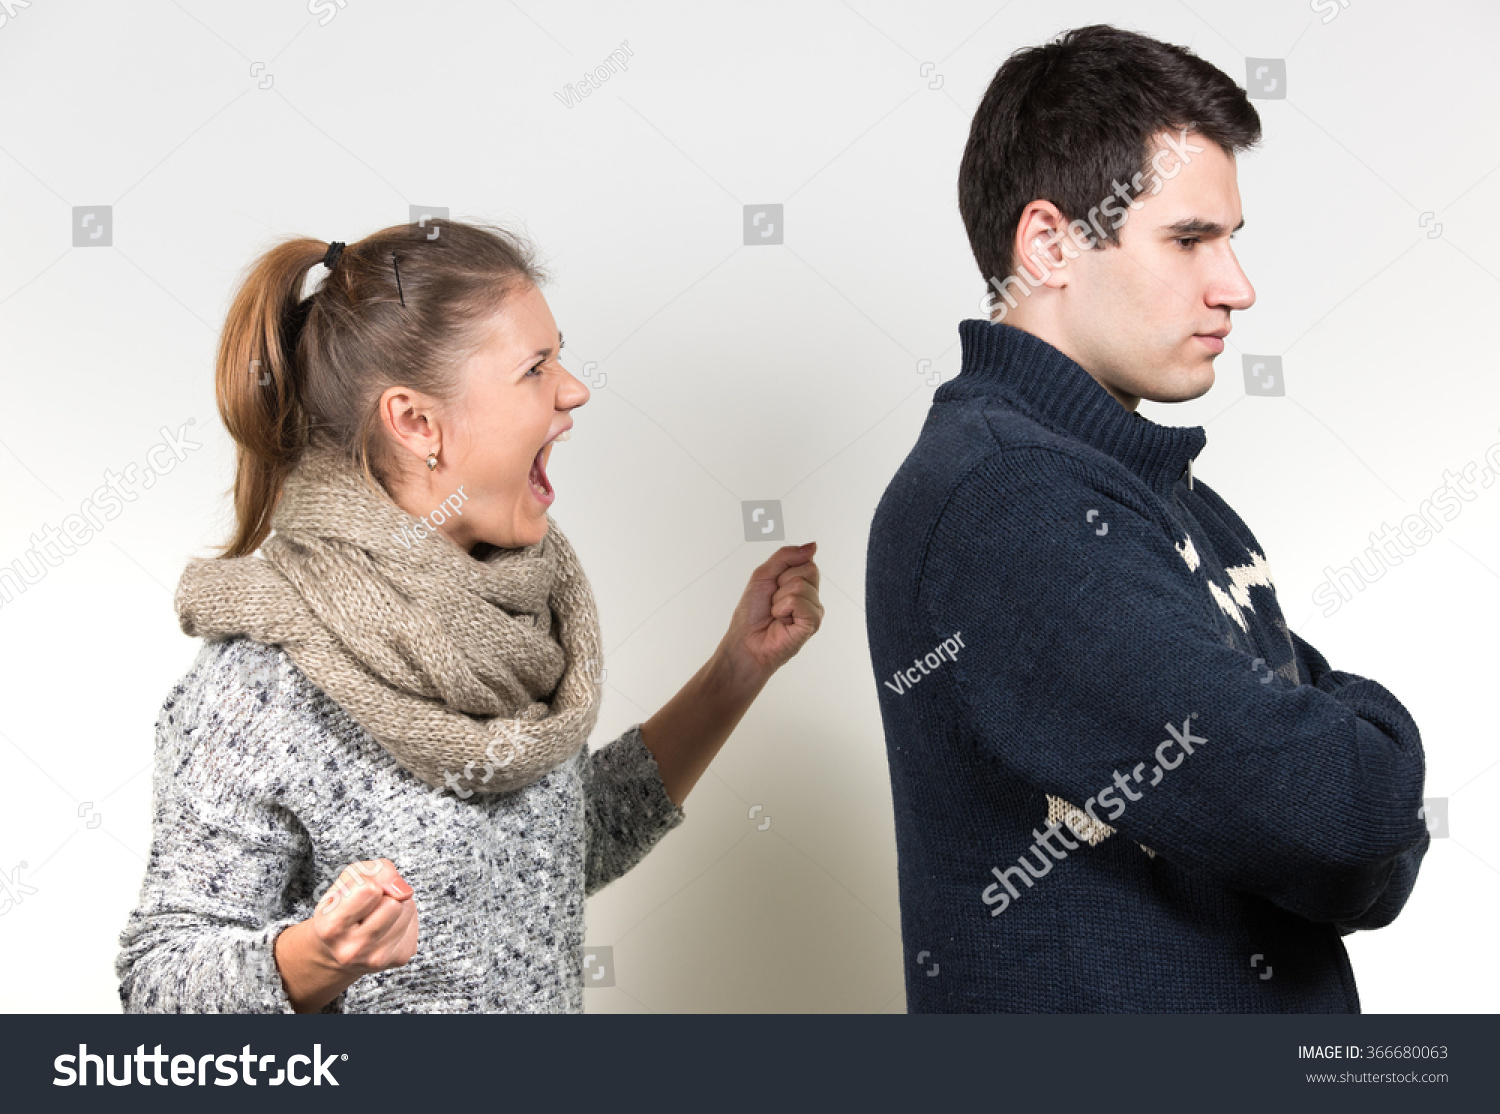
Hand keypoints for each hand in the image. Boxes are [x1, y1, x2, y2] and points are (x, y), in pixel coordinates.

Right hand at [308, 858, 418, 976]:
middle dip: (386, 897)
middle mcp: (352, 950)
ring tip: (377, 916)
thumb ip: (376, 870)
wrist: (339, 947)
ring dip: (397, 907)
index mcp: (331, 928)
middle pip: (393, 904)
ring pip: (407, 911)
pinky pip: (415, 925)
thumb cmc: (344, 906)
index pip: (369, 891)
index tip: (358, 895)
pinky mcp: (398, 960)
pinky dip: (404, 920)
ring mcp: (376, 959)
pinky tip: (387, 928)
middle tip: (370, 907)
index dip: (368, 884)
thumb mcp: (349, 878)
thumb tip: (403, 890)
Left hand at [716, 542, 822, 686]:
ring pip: (801, 585)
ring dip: (780, 598)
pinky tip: (781, 621)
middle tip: (774, 601)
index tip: (773, 585)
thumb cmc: (752, 612)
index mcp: (802, 583)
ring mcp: (814, 610)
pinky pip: (799, 602)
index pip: (806, 560)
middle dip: (783, 582)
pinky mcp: (813, 624)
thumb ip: (786, 556)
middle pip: (809, 569)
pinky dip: (783, 608)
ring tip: (776, 613)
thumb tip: (813, 545)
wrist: (745, 641)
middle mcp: (811, 596)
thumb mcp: (764, 574)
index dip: (785, 569)